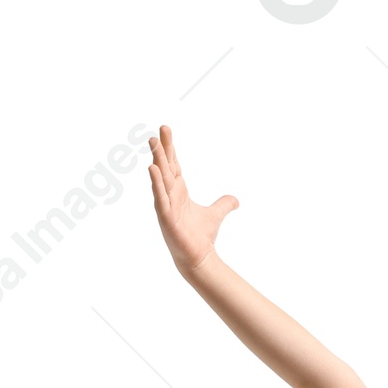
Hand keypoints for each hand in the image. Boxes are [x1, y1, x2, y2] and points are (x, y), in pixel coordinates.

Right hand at [147, 124, 238, 276]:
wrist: (199, 257)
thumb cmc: (201, 236)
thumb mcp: (216, 214)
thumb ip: (224, 204)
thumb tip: (235, 200)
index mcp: (179, 191)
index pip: (173, 164)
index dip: (170, 148)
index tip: (165, 130)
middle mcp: (170, 195)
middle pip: (166, 167)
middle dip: (162, 149)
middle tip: (159, 130)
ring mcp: (166, 205)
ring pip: (161, 178)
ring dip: (157, 160)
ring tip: (152, 143)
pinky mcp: (166, 216)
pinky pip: (159, 196)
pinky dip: (156, 183)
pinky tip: (152, 168)